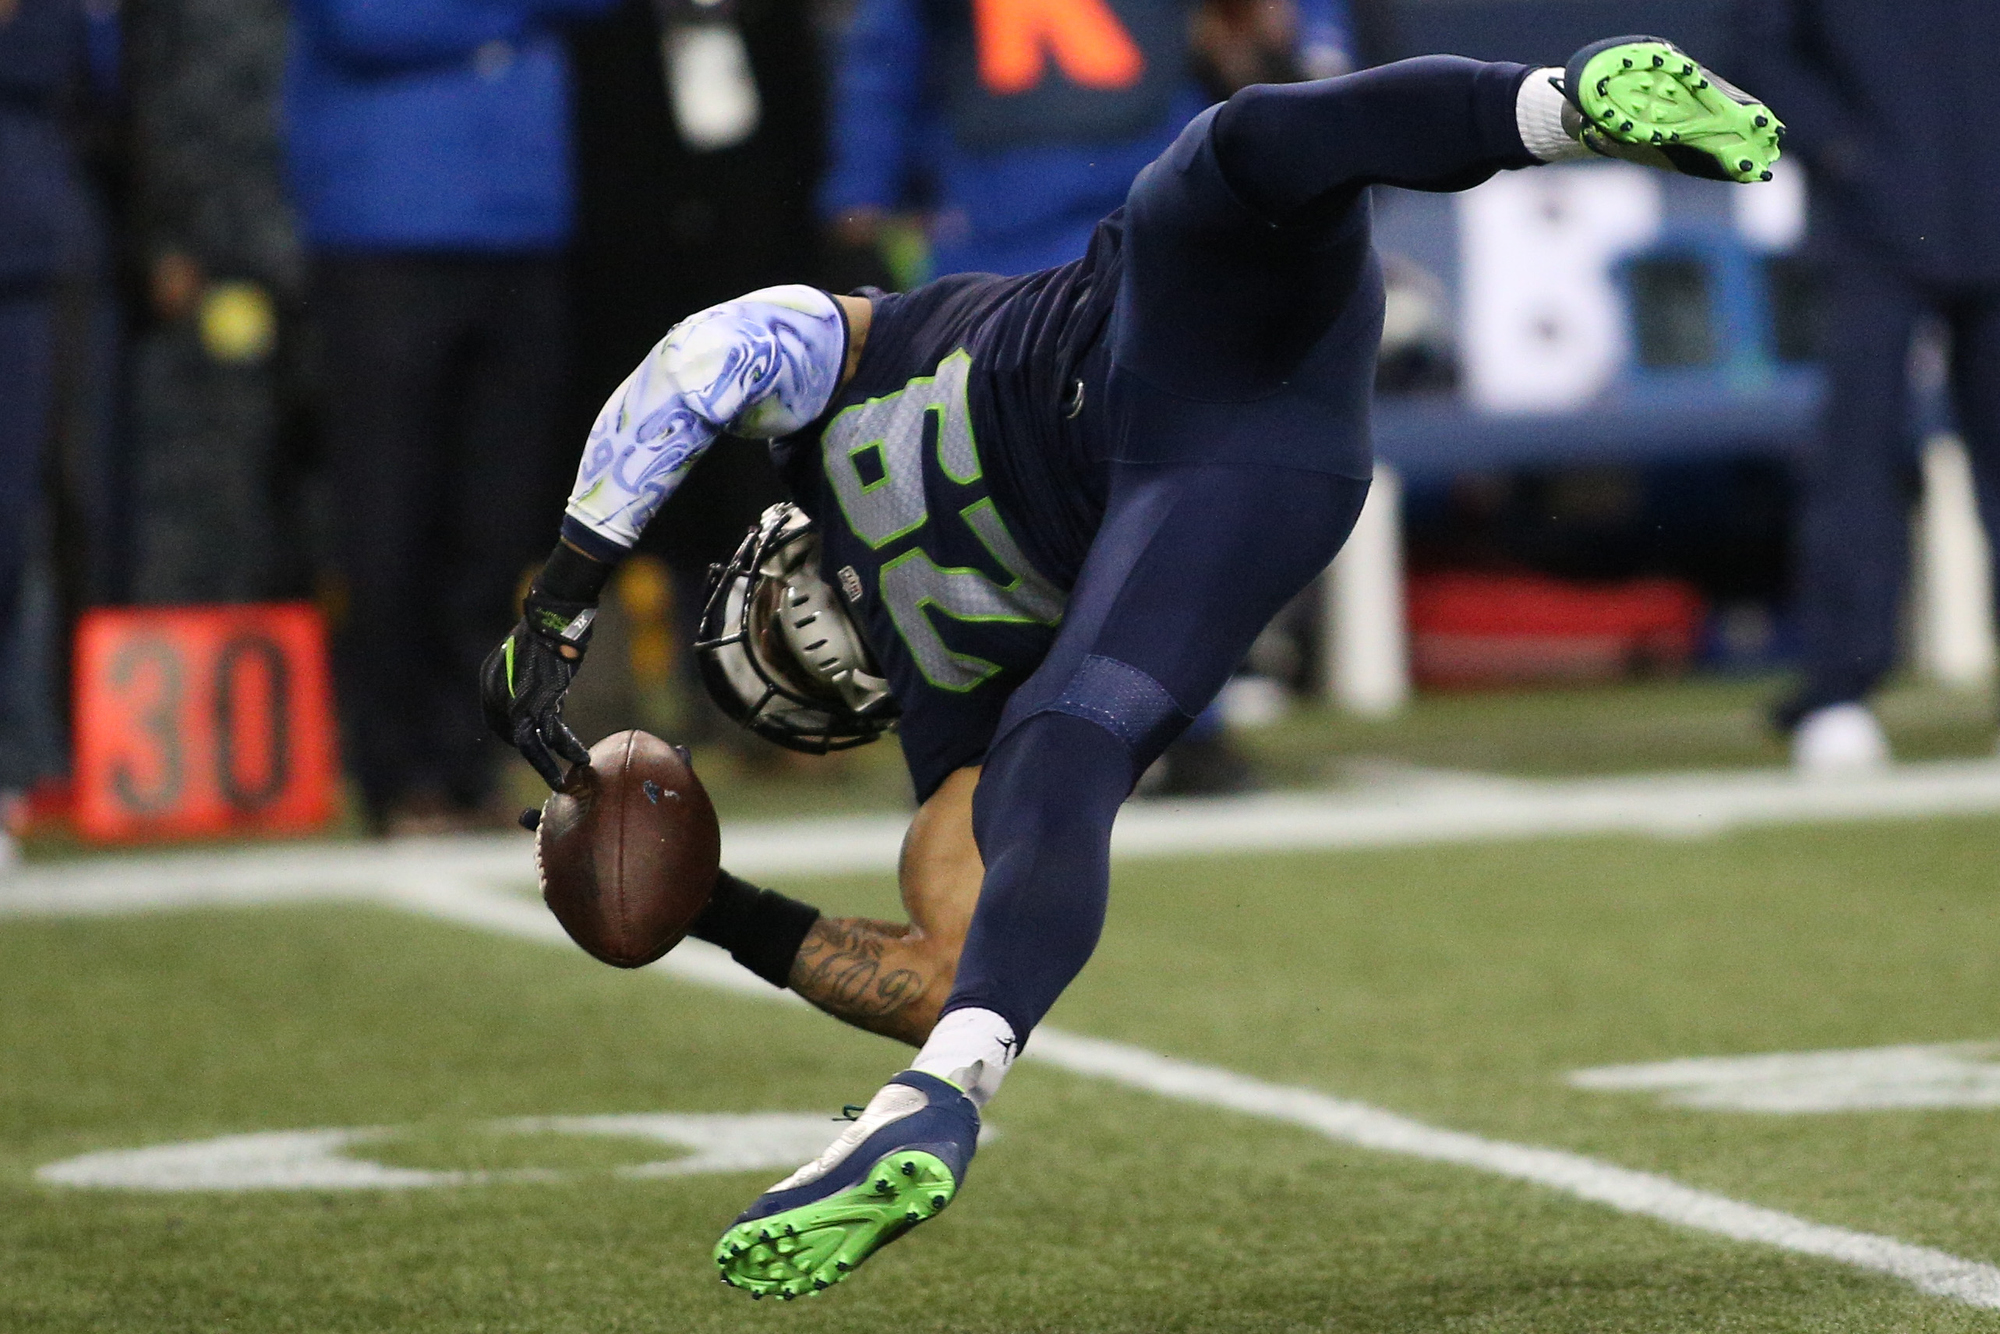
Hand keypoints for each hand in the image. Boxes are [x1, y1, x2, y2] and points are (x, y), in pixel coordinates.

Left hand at [480, 593, 596, 787]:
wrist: (552, 620)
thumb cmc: (546, 634)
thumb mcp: (528, 661)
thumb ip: (530, 684)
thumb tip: (548, 703)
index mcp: (489, 683)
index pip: (497, 722)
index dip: (515, 737)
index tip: (535, 743)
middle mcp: (497, 695)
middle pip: (511, 736)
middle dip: (532, 754)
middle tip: (549, 767)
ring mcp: (516, 701)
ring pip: (529, 744)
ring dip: (545, 766)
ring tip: (559, 781)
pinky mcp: (540, 703)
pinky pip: (552, 735)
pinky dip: (566, 748)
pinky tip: (581, 757)